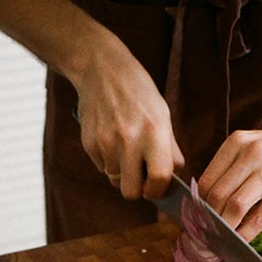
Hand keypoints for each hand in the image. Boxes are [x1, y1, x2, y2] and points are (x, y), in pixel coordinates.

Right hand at [74, 32, 183, 199]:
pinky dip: (108, 161)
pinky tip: (111, 139)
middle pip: (130, 192)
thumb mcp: (163, 115)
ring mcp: (106, 142)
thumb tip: (173, 180)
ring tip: (126, 149)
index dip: (158, 190)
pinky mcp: (89, 143)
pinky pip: (101, 167)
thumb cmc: (138, 92)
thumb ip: (170, 150)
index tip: (156, 188)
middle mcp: (129, 140)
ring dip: (122, 172)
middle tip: (140, 176)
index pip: (159, 179)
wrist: (101, 69)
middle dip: (137, 189)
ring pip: (115, 180)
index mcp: (154, 133)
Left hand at [197, 125, 261, 240]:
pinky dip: (247, 234)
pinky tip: (241, 242)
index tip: (196, 222)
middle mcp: (251, 154)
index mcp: (236, 143)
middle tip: (205, 237)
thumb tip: (207, 203)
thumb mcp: (253, 146)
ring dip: (225, 229)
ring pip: (235, 206)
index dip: (197, 207)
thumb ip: (232, 168)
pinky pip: (260, 217)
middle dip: (208, 221)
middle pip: (217, 196)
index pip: (206, 181)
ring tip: (220, 242)